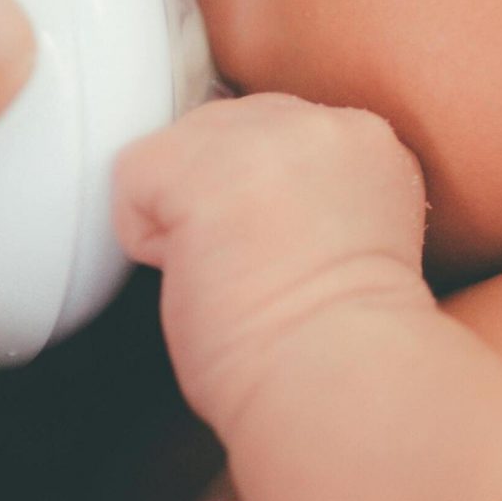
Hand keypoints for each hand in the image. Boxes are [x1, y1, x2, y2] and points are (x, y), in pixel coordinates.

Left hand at [113, 93, 433, 431]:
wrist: (335, 379)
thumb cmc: (338, 349)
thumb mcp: (354, 235)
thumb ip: (312, 192)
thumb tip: (246, 196)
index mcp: (369, 144)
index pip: (281, 136)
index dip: (263, 201)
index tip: (283, 256)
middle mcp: (318, 121)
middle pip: (225, 128)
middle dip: (220, 193)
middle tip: (254, 270)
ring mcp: (254, 130)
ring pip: (178, 147)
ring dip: (185, 211)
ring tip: (231, 272)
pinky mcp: (193, 161)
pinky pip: (132, 179)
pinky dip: (145, 237)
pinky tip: (196, 274)